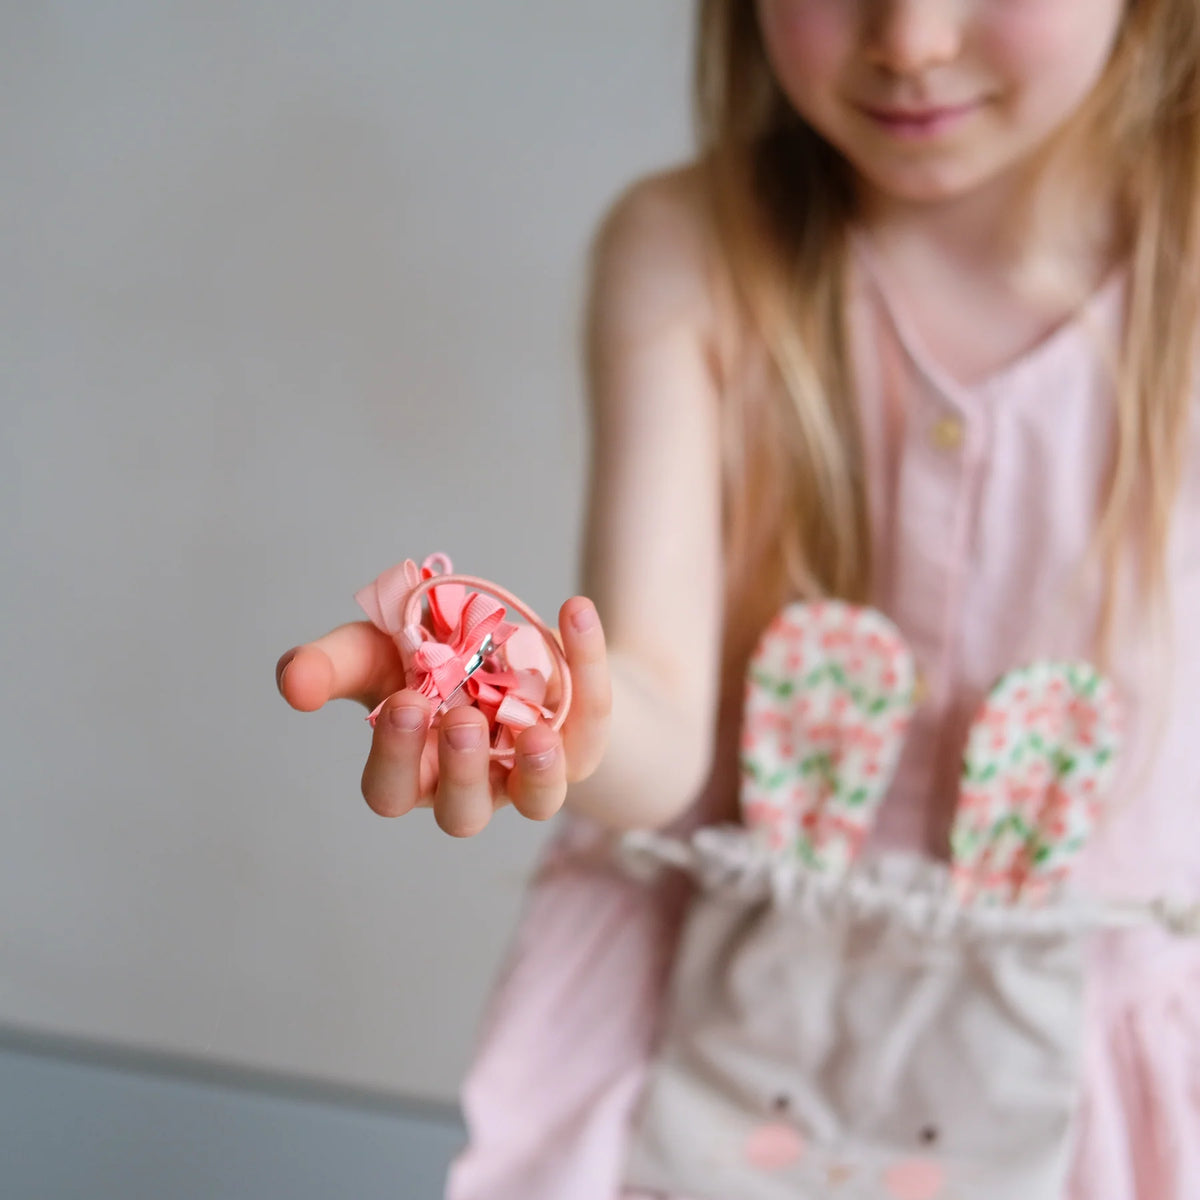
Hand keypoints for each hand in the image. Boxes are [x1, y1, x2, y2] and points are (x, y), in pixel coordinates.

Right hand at [275, 597, 610, 836]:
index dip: (397, 758)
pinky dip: (588, 665)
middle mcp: (470, 784)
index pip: (393, 789)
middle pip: (462, 813)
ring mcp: (529, 772)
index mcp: (413, 768)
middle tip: (460, 720)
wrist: (503, 648)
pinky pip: (591, 718)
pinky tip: (574, 611)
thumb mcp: (374, 650)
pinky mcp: (579, 744)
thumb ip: (331, 665)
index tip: (405, 703)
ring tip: (534, 731)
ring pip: (537, 800)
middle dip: (461, 770)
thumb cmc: (426, 660)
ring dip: (537, 772)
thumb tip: (292, 682)